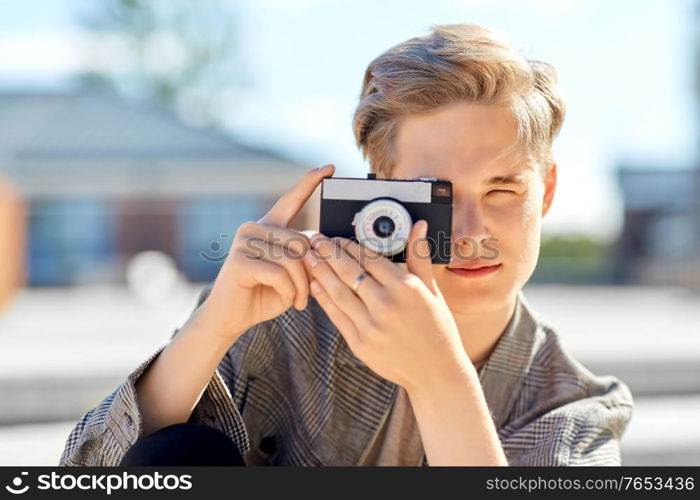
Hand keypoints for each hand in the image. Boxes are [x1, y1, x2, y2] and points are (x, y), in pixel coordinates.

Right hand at [198, 164, 334, 341]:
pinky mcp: (239, 260)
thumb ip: (305, 259)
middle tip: (307, 295)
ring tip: (298, 301)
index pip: (291, 200)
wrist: (230, 319)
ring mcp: (244, 241)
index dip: (310, 182)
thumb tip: (324, 249)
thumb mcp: (292, 275)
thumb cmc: (263, 296)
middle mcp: (254, 228)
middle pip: (303, 242)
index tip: (329, 167)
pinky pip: (281, 274)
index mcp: (268, 227)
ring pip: (295, 259)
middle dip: (311, 272)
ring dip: (302, 286)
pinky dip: (290, 292)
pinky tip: (288, 301)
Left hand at [305, 220, 470, 392]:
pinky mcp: (360, 344)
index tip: (337, 237)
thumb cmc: (437, 329)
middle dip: (328, 252)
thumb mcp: (432, 291)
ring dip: (321, 272)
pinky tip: (316, 286)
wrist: (436, 373)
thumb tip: (418, 225)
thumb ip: (419, 257)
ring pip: (338, 292)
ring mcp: (371, 326)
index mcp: (406, 287)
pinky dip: (324, 299)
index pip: (370, 258)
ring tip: (310, 258)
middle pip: (349, 271)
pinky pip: (337, 316)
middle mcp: (387, 305)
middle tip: (315, 240)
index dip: (349, 245)